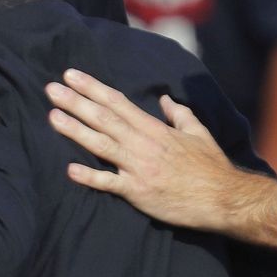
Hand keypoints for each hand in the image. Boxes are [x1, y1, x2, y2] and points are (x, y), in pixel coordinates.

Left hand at [45, 68, 276, 244]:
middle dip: (75, 102)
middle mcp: (143, 144)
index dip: (91, 87)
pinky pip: (109, 183)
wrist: (227, 200)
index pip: (117, 102)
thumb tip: (165, 98)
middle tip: (50, 88)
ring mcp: (138, 168)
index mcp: (154, 129)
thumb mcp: (199, 134)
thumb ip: (179, 115)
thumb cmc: (212, 167)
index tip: (70, 75)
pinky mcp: (138, 192)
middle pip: (103, 118)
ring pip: (100, 144)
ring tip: (52, 116)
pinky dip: (89, 176)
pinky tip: (69, 169)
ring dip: (74, 130)